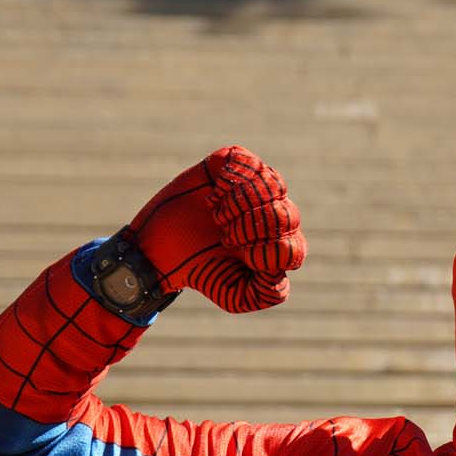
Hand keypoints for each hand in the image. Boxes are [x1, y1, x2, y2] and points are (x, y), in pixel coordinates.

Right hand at [128, 146, 305, 312]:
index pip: (293, 246)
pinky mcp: (230, 165)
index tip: (240, 254)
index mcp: (280, 246)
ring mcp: (254, 186)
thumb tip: (282, 265)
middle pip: (286, 213)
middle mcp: (273, 213)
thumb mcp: (235, 296)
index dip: (267, 250)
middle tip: (226, 236)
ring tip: (218, 217)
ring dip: (240, 203)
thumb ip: (267, 293)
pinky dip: (229, 179)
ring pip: (270, 183)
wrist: (161, 251)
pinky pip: (245, 160)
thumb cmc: (203, 271)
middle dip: (251, 228)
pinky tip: (214, 194)